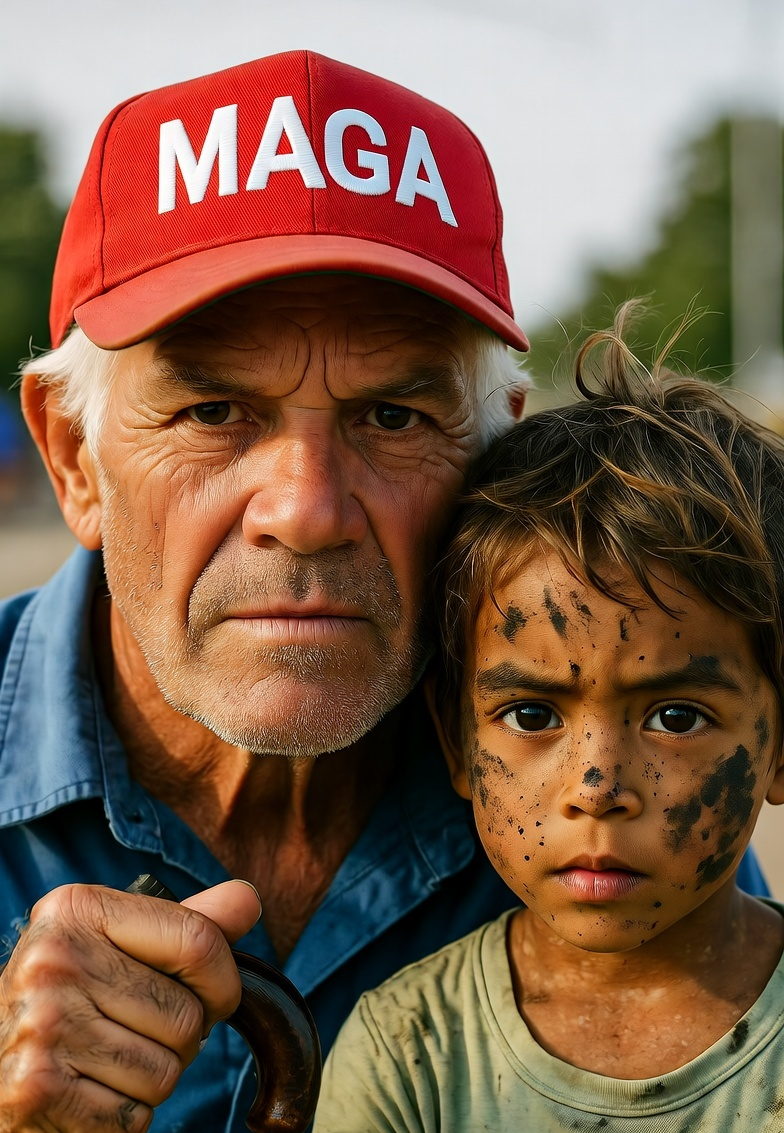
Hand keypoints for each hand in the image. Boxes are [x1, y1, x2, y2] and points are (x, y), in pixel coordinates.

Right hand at [0, 879, 260, 1130]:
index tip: (217, 997)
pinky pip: (131, 1117)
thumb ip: (186, 923)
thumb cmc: (67, 993)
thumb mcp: (117, 941)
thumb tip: (247, 902)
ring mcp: (41, 1024)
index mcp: (78, 909)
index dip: (225, 980)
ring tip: (110, 1060)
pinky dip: (122, 1116)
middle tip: (138, 1033)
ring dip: (151, 1080)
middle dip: (181, 1039)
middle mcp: (54, 958)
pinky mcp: (34, 1089)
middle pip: (186, 1016)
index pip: (196, 940)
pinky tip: (89, 1091)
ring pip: (165, 1073)